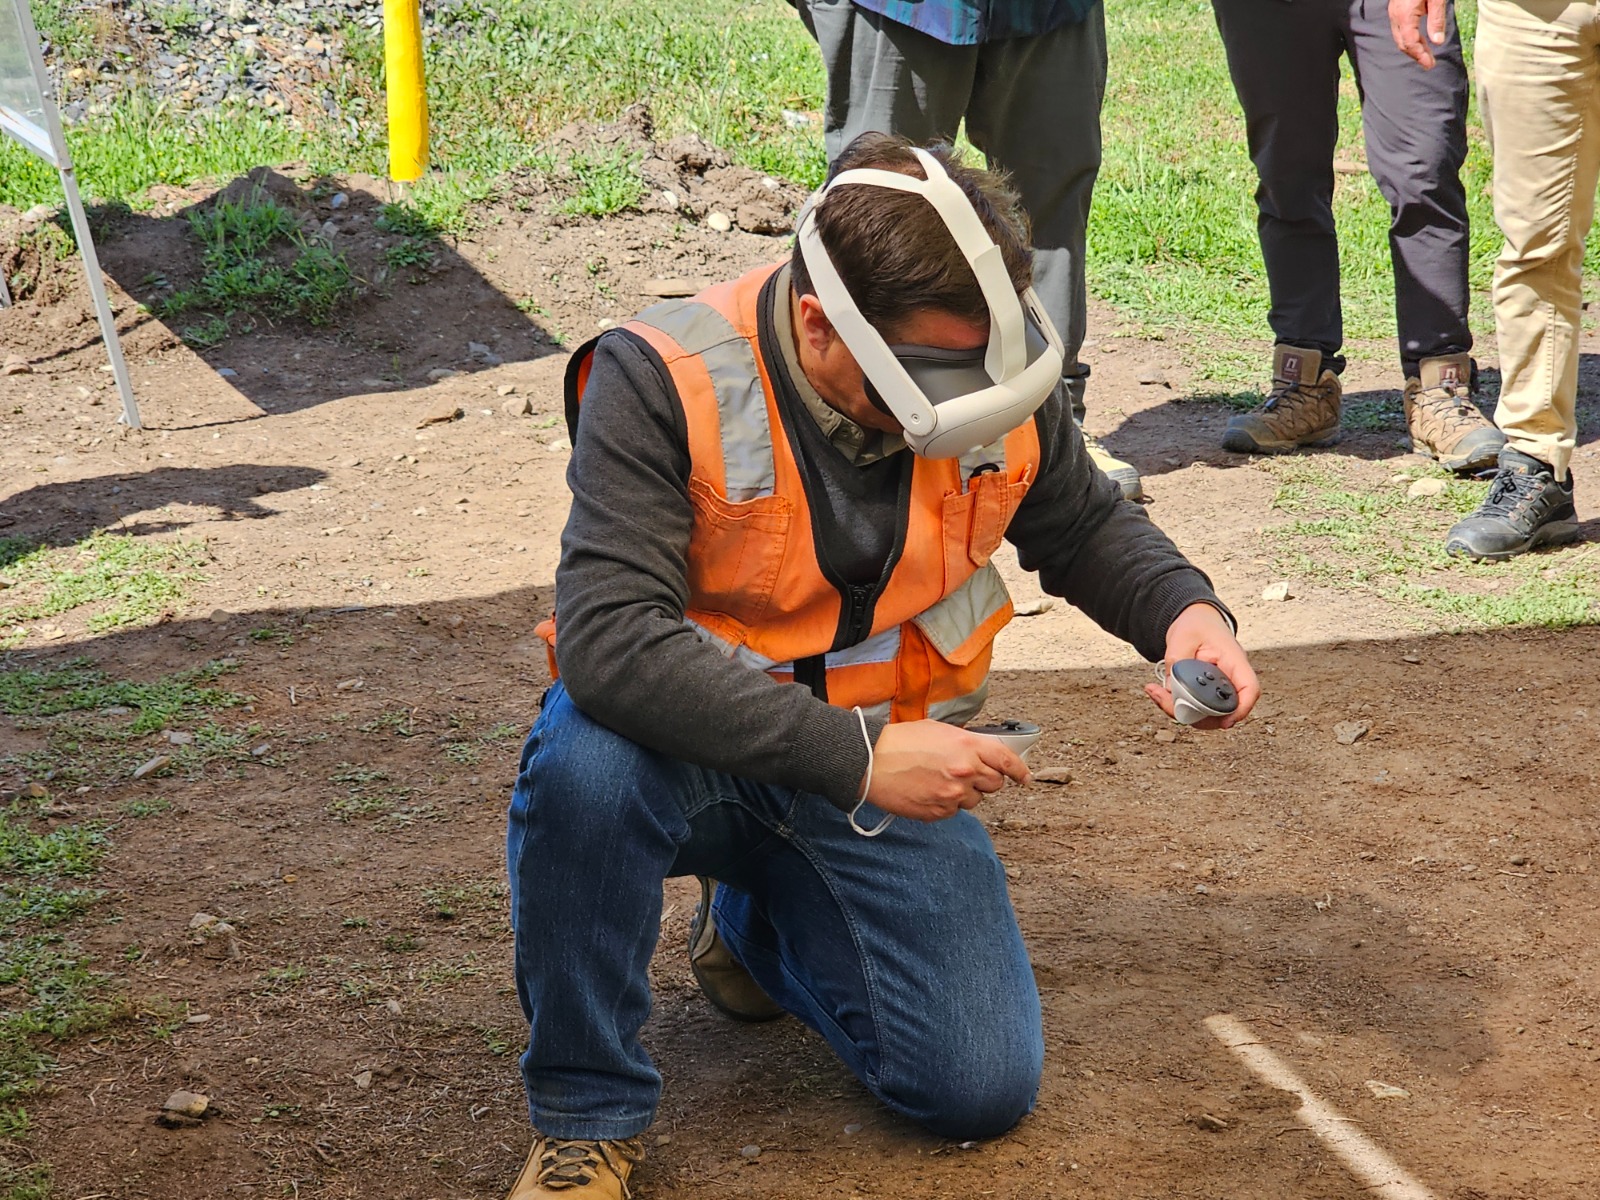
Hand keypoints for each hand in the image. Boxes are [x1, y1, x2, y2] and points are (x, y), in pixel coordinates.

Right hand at [861, 719, 1029, 821]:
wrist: (871, 762)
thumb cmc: (899, 742)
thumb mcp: (938, 730)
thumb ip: (965, 743)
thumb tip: (980, 754)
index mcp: (968, 745)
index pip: (1007, 760)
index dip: (1019, 770)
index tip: (1024, 777)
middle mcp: (965, 771)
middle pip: (994, 784)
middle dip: (985, 780)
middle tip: (967, 774)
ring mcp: (953, 794)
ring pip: (974, 800)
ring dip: (963, 793)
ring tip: (938, 781)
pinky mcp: (939, 812)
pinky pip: (953, 812)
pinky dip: (945, 804)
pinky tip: (928, 790)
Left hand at [1144, 602, 1259, 729]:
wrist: (1195, 620)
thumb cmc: (1196, 625)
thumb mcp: (1183, 637)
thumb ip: (1178, 662)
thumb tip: (1171, 690)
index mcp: (1235, 661)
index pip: (1249, 690)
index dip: (1241, 710)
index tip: (1225, 722)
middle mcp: (1230, 678)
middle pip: (1225, 710)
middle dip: (1196, 715)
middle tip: (1165, 700)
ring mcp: (1218, 688)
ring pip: (1206, 714)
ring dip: (1180, 711)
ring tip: (1156, 692)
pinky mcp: (1205, 693)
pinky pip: (1195, 708)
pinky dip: (1176, 705)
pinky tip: (1158, 692)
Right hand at [1389, 0, 1447, 67]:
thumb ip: (1436, 20)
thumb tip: (1438, 42)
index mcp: (1405, 16)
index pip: (1410, 43)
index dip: (1420, 56)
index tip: (1430, 65)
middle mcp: (1396, 17)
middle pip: (1403, 43)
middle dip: (1416, 55)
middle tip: (1429, 63)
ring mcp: (1394, 13)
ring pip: (1400, 38)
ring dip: (1413, 48)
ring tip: (1426, 54)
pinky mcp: (1396, 9)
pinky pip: (1399, 30)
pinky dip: (1409, 39)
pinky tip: (1419, 40)